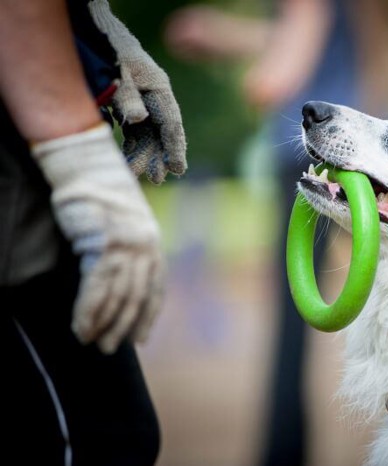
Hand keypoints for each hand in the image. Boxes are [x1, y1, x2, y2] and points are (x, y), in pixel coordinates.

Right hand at [31, 123, 163, 353]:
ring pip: (118, 297)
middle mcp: (147, 247)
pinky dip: (88, 311)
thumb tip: (119, 284)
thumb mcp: (123, 226)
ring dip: (102, 324)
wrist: (86, 166)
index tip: (140, 339)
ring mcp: (128, 245)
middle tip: (107, 348)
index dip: (148, 316)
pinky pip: (97, 288)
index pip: (156, 289)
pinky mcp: (105, 244)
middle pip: (137, 297)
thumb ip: (127, 252)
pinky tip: (80, 327)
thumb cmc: (99, 196)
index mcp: (154, 243)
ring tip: (90, 342)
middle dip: (122, 327)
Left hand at [89, 0, 186, 184]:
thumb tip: (137, 120)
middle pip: (162, 134)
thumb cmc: (110, 51)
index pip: (172, 124)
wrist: (96, 33)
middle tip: (157, 179)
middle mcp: (156, 101)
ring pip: (149, 137)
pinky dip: (132, 148)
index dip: (175, 148)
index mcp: (160, 90)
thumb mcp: (118, 71)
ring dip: (145, 156)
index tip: (177, 169)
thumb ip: (127, 95)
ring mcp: (145, 106)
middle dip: (160, 157)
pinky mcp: (131, 110)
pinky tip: (126, 161)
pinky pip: (135, 134)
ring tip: (138, 176)